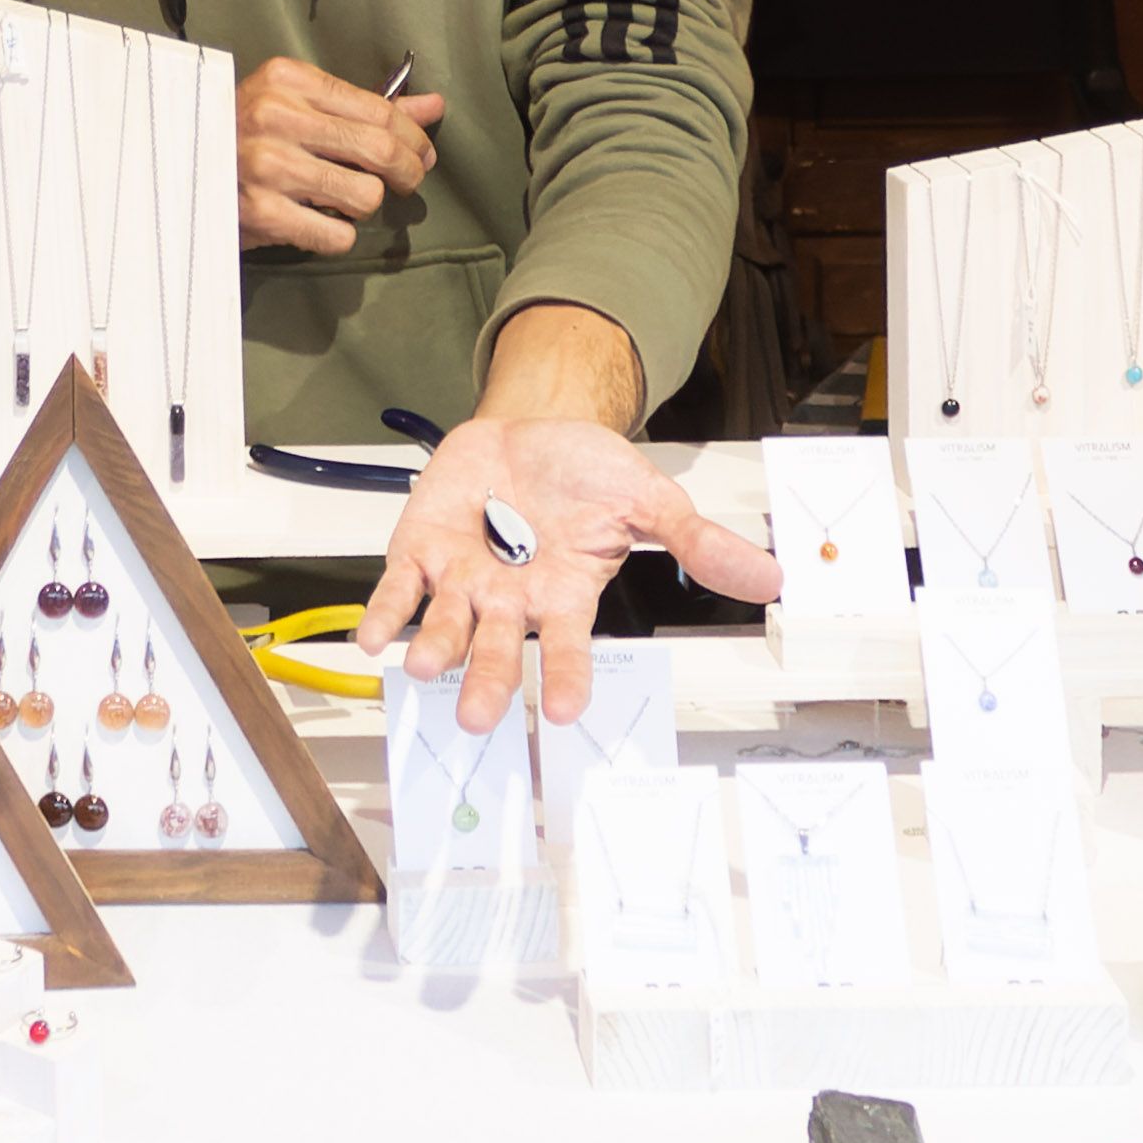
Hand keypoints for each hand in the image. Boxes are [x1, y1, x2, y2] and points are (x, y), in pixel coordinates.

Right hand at [236, 55, 445, 254]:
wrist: (177, 171)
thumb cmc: (245, 134)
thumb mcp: (296, 105)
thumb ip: (365, 107)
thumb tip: (433, 106)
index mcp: (286, 80)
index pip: (378, 110)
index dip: (414, 136)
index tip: (422, 152)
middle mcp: (275, 118)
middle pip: (380, 150)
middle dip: (409, 171)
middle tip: (409, 180)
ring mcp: (267, 167)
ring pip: (365, 196)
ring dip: (366, 205)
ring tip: (345, 199)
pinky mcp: (262, 213)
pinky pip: (337, 236)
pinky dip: (338, 235)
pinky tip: (318, 221)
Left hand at [355, 415, 784, 732]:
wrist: (531, 425)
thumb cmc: (587, 472)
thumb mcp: (648, 498)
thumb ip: (699, 543)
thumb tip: (771, 578)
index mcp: (566, 596)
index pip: (569, 648)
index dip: (565, 678)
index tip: (561, 711)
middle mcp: (512, 601)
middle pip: (499, 651)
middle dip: (487, 683)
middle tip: (477, 717)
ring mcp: (463, 581)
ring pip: (445, 628)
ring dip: (434, 650)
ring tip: (424, 669)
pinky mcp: (422, 552)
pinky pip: (399, 591)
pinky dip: (384, 613)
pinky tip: (372, 636)